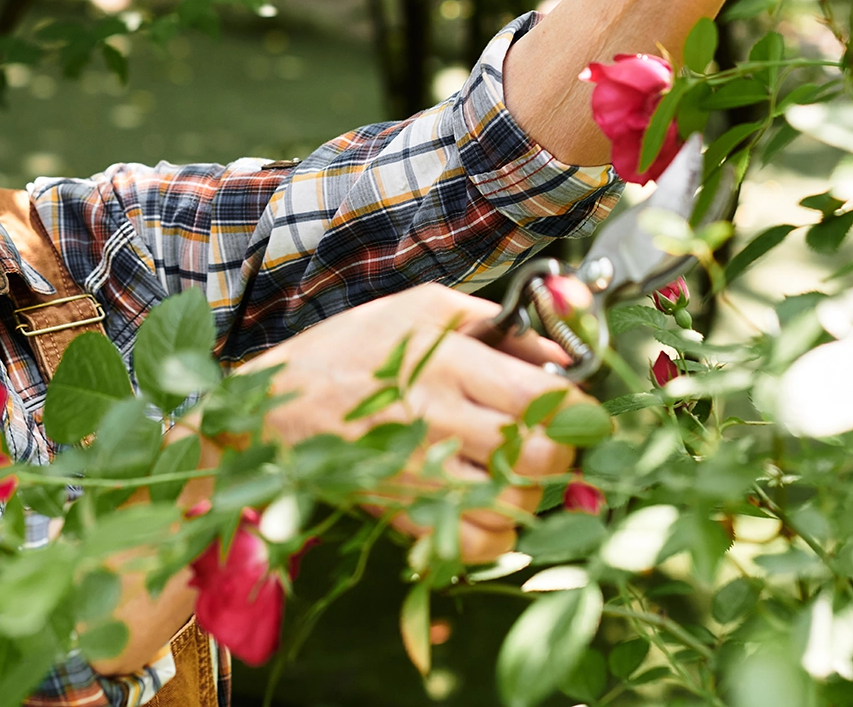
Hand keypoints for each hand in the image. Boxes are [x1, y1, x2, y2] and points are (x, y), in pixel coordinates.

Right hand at [247, 285, 586, 561]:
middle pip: (538, 457)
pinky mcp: (403, 512)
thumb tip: (561, 358)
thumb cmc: (352, 349)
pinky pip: (474, 544)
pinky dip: (497, 535)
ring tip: (520, 474)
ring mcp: (419, 471)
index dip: (578, 411)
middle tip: (553, 445)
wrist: (274, 405)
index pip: (543, 398)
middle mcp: (436, 419)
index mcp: (446, 361)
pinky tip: (490, 508)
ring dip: (533, 495)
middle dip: (562, 455)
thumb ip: (496, 325)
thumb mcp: (423, 309)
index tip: (578, 411)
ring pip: (513, 505)